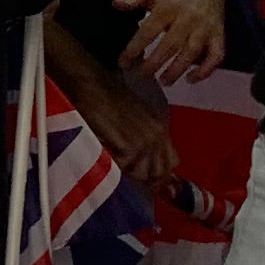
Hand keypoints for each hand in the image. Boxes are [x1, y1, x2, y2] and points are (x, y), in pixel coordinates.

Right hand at [60, 44, 173, 193]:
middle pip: (160, 173)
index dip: (159, 175)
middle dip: (144, 178)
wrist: (92, 85)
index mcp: (161, 129)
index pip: (172, 163)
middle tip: (124, 173)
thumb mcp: (134, 118)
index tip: (143, 179)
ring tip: (112, 160)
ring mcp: (146, 141)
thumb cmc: (106, 99)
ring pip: (143, 174)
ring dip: (127, 173)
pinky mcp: (130, 146)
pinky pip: (126, 169)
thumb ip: (143, 140)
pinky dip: (114, 165)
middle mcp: (158, 136)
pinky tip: (104, 152)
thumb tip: (145, 166)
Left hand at [117, 0, 228, 89]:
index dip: (135, 48)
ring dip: (178, 70)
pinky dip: (205, 70)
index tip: (123, 63)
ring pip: (193, 52)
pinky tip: (191, 79)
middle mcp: (189, 17)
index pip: (149, 30)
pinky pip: (216, 55)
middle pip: (172, 44)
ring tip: (164, 81)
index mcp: (169, 6)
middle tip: (141, 75)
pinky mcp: (218, 35)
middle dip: (155, 63)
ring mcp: (206, 27)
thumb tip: (116, 4)